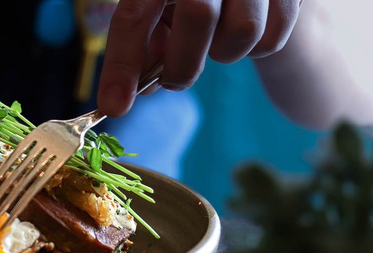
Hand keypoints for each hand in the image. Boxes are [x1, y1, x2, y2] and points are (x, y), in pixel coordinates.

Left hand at [97, 0, 301, 116]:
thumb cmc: (196, 0)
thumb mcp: (162, 14)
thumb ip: (147, 48)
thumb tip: (134, 90)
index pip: (134, 14)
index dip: (121, 64)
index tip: (114, 106)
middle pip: (198, 16)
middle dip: (182, 65)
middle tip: (173, 81)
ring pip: (243, 32)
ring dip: (225, 53)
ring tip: (217, 38)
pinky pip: (273, 39)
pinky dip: (256, 49)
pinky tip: (247, 28)